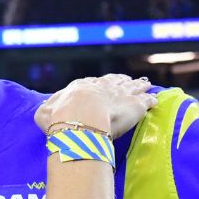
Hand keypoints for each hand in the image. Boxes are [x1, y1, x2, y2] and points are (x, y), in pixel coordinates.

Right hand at [35, 74, 156, 139]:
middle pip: (115, 81)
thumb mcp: (44, 113)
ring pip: (133, 86)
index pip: (93, 82)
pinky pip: (147, 100)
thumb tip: (44, 111)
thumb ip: (47, 110)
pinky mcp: (136, 105)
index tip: (103, 84)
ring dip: (139, 85)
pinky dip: (150, 100)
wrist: (81, 118)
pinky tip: (154, 100)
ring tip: (145, 84)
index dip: (99, 83)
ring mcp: (121, 94)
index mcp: (81, 86)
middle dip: (121, 81)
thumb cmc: (59, 118)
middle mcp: (103, 86)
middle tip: (127, 80)